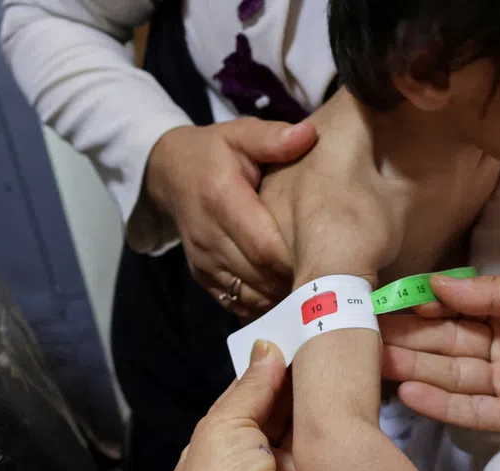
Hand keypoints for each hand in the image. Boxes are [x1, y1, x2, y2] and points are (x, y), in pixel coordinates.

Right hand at [143, 119, 317, 318]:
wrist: (167, 174)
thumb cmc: (214, 152)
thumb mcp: (239, 134)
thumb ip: (273, 138)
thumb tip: (309, 135)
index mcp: (222, 199)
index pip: (264, 244)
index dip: (296, 259)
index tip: (329, 259)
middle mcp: (208, 236)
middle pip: (259, 274)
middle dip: (296, 282)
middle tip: (332, 283)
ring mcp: (203, 261)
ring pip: (249, 295)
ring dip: (282, 299)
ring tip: (314, 293)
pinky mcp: (203, 276)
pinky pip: (236, 303)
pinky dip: (264, 307)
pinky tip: (289, 301)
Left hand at [173, 340, 317, 470]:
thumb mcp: (220, 427)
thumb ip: (247, 388)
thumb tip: (266, 348)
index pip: (228, 416)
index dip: (249, 384)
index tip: (272, 352)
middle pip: (263, 420)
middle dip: (277, 388)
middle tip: (299, 346)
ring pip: (293, 428)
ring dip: (303, 399)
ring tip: (318, 356)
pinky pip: (320, 439)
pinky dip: (326, 415)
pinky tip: (335, 385)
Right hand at [381, 264, 499, 433]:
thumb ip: (489, 293)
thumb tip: (436, 284)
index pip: (452, 312)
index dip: (418, 309)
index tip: (381, 305)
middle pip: (445, 346)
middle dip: (405, 341)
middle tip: (361, 338)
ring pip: (452, 377)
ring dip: (413, 370)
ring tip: (373, 364)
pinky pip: (474, 412)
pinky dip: (443, 404)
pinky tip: (410, 394)